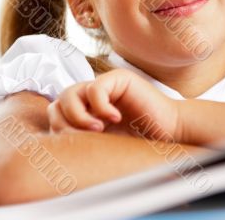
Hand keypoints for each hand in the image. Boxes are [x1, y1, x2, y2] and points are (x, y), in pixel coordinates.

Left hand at [47, 68, 181, 141]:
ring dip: (79, 116)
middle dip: (67, 123)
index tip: (81, 145)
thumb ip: (80, 136)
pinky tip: (116, 118)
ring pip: (70, 93)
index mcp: (86, 110)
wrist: (170, 131)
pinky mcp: (119, 79)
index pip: (55, 113)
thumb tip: (53, 142)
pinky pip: (95, 89)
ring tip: (99, 128)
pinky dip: (101, 107)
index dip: (60, 129)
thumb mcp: (102, 142)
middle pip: (57, 103)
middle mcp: (92, 95)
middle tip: (90, 136)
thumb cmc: (139, 139)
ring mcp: (105, 85)